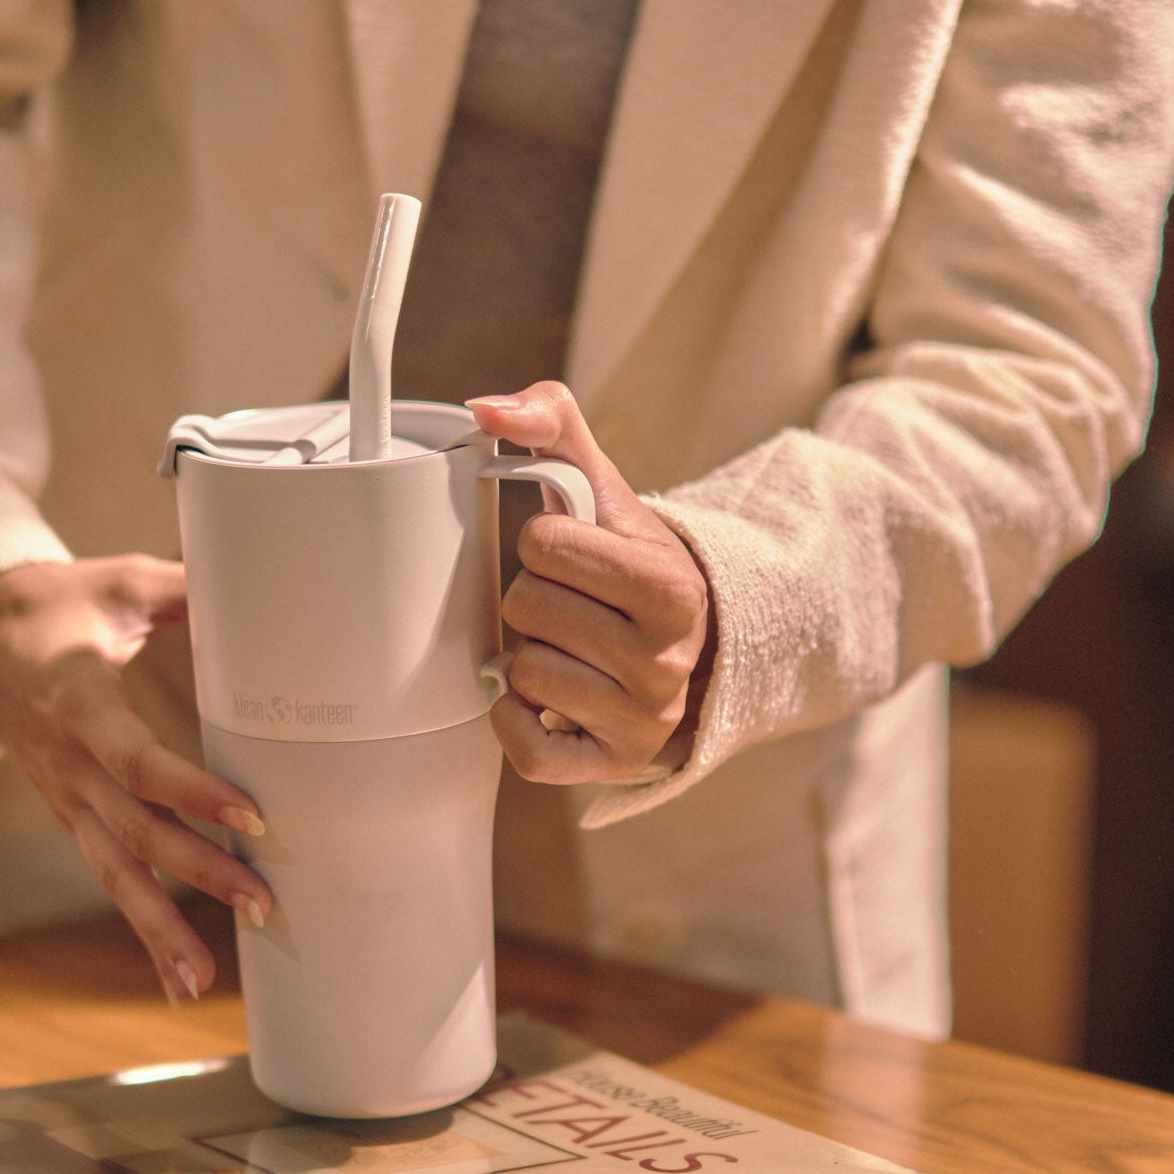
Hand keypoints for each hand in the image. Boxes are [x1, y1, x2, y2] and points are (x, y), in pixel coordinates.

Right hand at [0, 557, 273, 1002]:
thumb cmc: (54, 603)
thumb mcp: (120, 583)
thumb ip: (188, 589)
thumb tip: (260, 582)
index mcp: (78, 704)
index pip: (138, 761)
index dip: (193, 791)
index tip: (252, 815)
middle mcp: (67, 765)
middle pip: (136, 832)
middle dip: (201, 873)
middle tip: (264, 902)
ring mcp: (65, 798)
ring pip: (116, 872)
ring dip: (163, 927)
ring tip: (204, 980)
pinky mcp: (71, 814)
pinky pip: (109, 876)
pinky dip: (143, 927)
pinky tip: (179, 975)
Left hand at [465, 382, 711, 784]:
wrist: (688, 646)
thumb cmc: (632, 563)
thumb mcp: (606, 488)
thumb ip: (551, 423)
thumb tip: (485, 407)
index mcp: (670, 587)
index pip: (545, 544)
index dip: (545, 542)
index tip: (576, 555)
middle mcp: (666, 662)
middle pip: (527, 608)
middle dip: (535, 598)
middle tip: (571, 604)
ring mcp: (643, 721)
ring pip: (524, 674)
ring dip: (529, 656)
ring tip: (569, 648)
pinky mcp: (613, 767)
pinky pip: (529, 751)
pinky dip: (516, 722)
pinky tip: (541, 698)